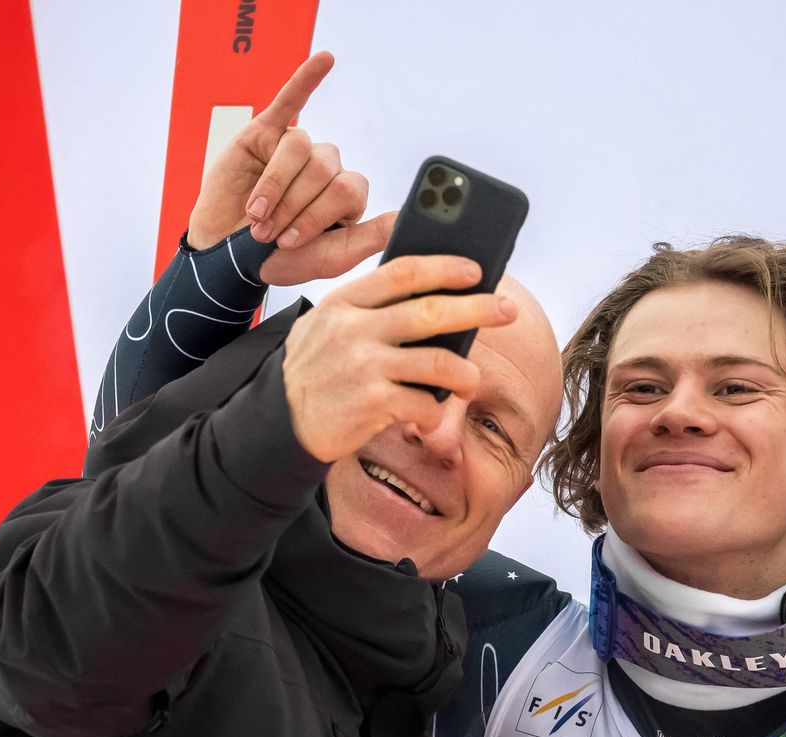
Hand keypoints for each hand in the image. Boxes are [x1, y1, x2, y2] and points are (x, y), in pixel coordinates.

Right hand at [187, 51, 391, 285]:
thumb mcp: (329, 259)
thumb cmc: (277, 258)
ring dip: (274, 187)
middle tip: (267, 233)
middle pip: (325, 169)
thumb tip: (406, 220)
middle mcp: (326, 168)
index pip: (348, 190)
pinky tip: (324, 61)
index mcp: (346, 196)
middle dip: (292, 206)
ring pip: (300, 149)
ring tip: (255, 214)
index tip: (290, 243)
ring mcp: (297, 150)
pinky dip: (307, 79)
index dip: (318, 216)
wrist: (225, 255)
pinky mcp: (266, 133)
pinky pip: (290, 100)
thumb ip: (368, 238)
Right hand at [283, 256, 517, 462]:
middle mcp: (353, 329)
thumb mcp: (327, 323)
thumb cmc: (315, 368)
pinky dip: (435, 412)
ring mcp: (363, 367)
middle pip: (430, 311)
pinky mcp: (371, 404)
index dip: (445, 267)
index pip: (403, 272)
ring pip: (439, 362)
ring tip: (471, 380)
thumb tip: (432, 292)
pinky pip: (425, 404)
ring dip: (466, 373)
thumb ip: (368, 306)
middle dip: (478, 309)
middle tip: (508, 310)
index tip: (476, 270)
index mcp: (344, 301)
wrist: (278, 421)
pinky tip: (429, 414)